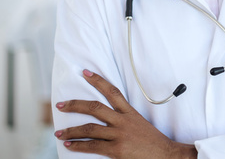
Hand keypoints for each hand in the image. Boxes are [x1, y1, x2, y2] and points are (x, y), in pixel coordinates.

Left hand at [55, 69, 195, 158]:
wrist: (165, 154)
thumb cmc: (152, 141)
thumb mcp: (140, 124)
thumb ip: (125, 119)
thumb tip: (108, 118)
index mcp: (130, 112)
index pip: (112, 91)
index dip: (98, 80)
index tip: (86, 73)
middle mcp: (123, 121)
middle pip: (95, 107)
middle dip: (75, 105)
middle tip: (61, 105)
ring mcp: (119, 135)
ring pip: (90, 128)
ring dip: (71, 130)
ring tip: (59, 132)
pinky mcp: (117, 150)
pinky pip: (93, 146)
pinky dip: (79, 146)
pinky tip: (69, 145)